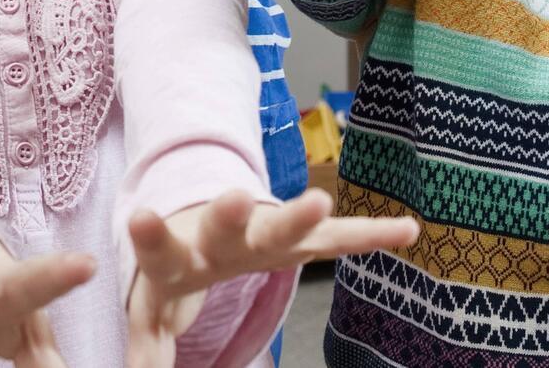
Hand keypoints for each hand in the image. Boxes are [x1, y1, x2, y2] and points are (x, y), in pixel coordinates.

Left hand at [125, 189, 417, 367]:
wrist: (205, 223)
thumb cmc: (176, 272)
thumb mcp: (154, 311)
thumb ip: (148, 349)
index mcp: (179, 253)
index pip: (162, 246)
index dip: (150, 234)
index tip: (140, 217)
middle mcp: (221, 235)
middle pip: (225, 225)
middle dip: (231, 215)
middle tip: (234, 199)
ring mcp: (263, 232)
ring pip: (282, 225)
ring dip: (300, 216)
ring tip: (322, 202)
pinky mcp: (300, 238)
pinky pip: (340, 240)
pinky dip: (371, 234)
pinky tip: (408, 230)